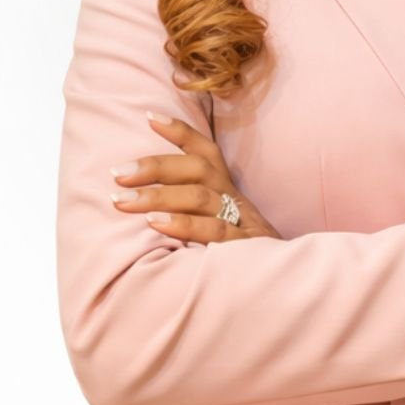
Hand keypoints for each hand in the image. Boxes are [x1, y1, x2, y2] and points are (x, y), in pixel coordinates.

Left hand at [111, 111, 281, 243]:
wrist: (286, 288)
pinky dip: (183, 225)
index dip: (181, 132)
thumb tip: (142, 201)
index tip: (150, 116)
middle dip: (155, 166)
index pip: (206, 152)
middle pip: (197, 169)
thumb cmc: (242, 256)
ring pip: (200, 196)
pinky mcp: (245, 248)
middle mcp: (234, 199)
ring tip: (123, 199)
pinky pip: (214, 231)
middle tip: (117, 173)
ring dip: (159, 196)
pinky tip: (155, 224)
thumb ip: (191, 212)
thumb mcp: (220, 226)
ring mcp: (241, 222)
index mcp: (227, 191)